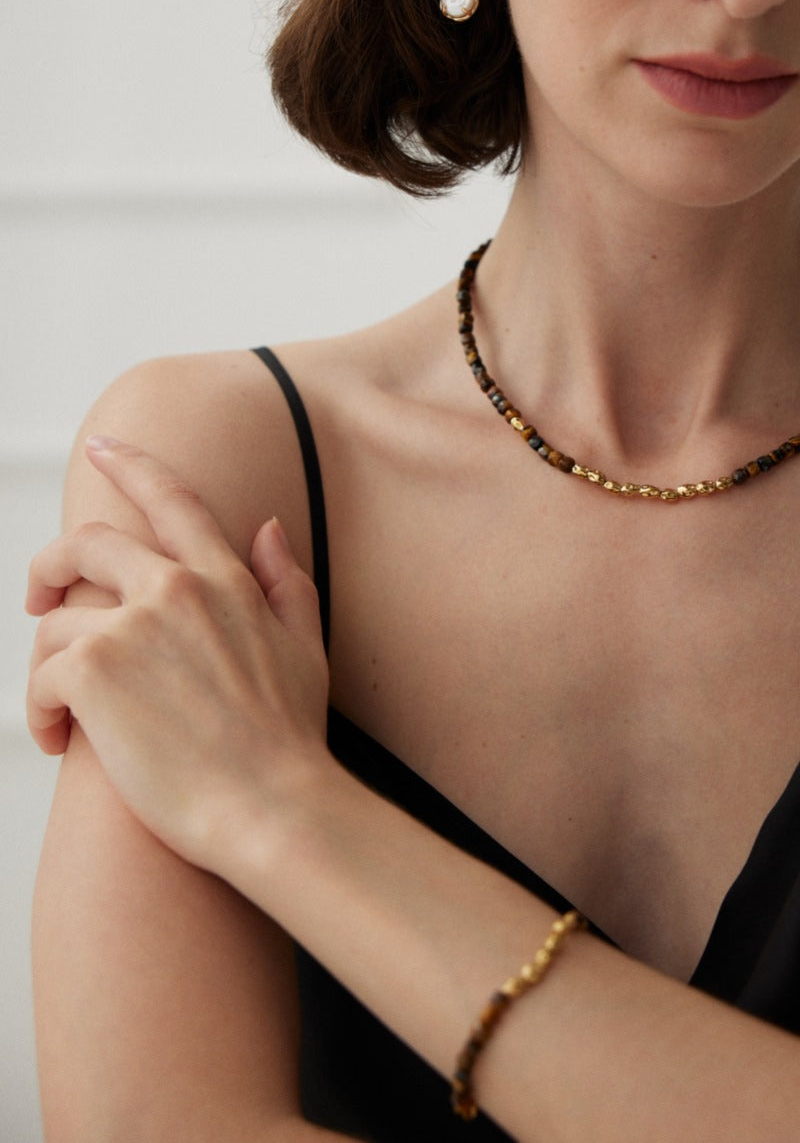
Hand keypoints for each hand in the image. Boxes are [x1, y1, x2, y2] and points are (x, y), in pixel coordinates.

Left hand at [25, 437, 330, 874]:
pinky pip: (40, 675)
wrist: (272, 807)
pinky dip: (40, 712)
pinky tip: (60, 742)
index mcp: (224, 579)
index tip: (102, 446)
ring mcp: (131, 626)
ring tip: (66, 720)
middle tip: (40, 601)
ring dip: (50, 670)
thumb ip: (283, 581)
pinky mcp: (92, 671)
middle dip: (51, 566)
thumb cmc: (290, 742)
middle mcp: (175, 588)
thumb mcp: (305, 647)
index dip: (133, 465)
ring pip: (58, 624)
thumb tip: (268, 526)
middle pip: (88, 543)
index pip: (173, 501)